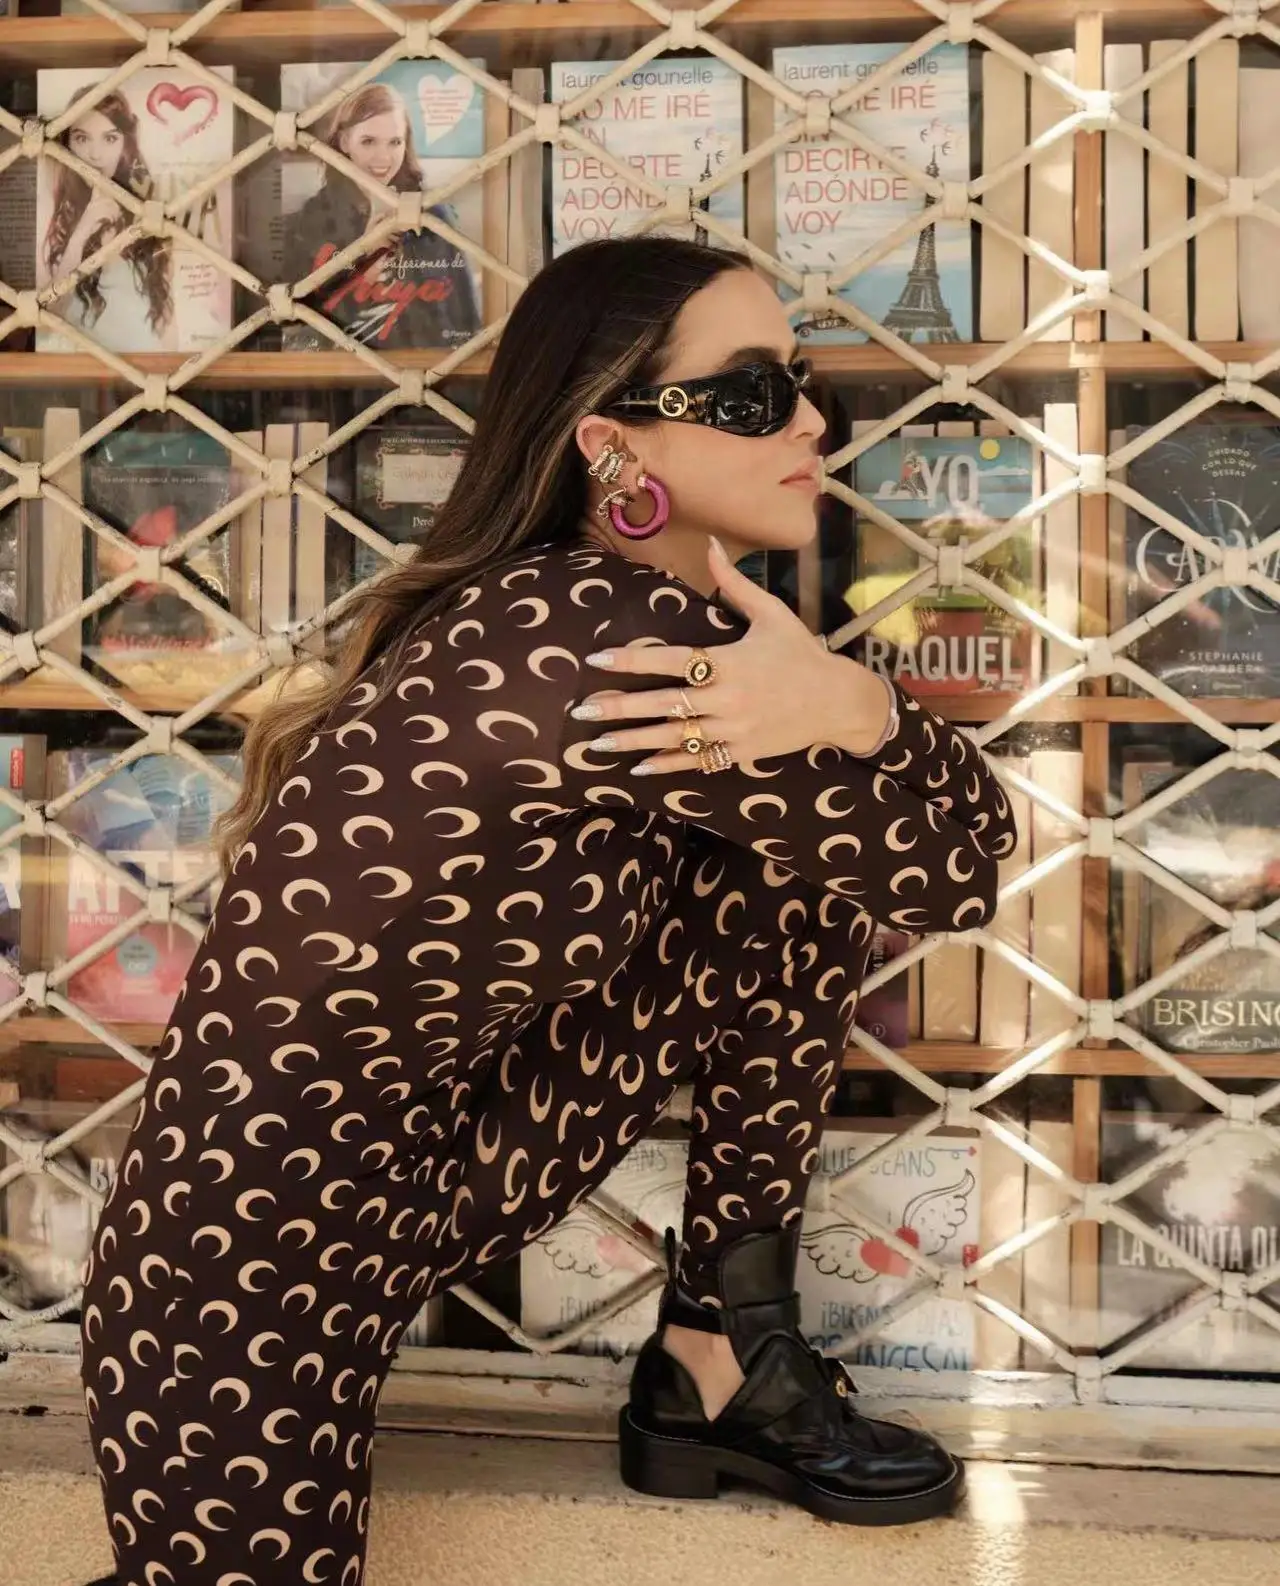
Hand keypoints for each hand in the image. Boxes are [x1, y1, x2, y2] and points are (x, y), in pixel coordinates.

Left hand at [574, 538, 892, 773]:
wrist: (837, 701)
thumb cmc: (801, 653)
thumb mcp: (771, 614)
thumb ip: (734, 585)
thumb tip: (710, 545)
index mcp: (730, 661)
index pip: (671, 660)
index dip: (632, 661)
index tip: (597, 661)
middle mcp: (727, 698)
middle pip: (664, 704)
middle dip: (620, 709)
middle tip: (582, 713)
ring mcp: (733, 729)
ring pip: (675, 738)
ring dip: (633, 742)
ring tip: (597, 746)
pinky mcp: (741, 752)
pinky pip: (699, 761)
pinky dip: (669, 765)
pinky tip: (640, 767)